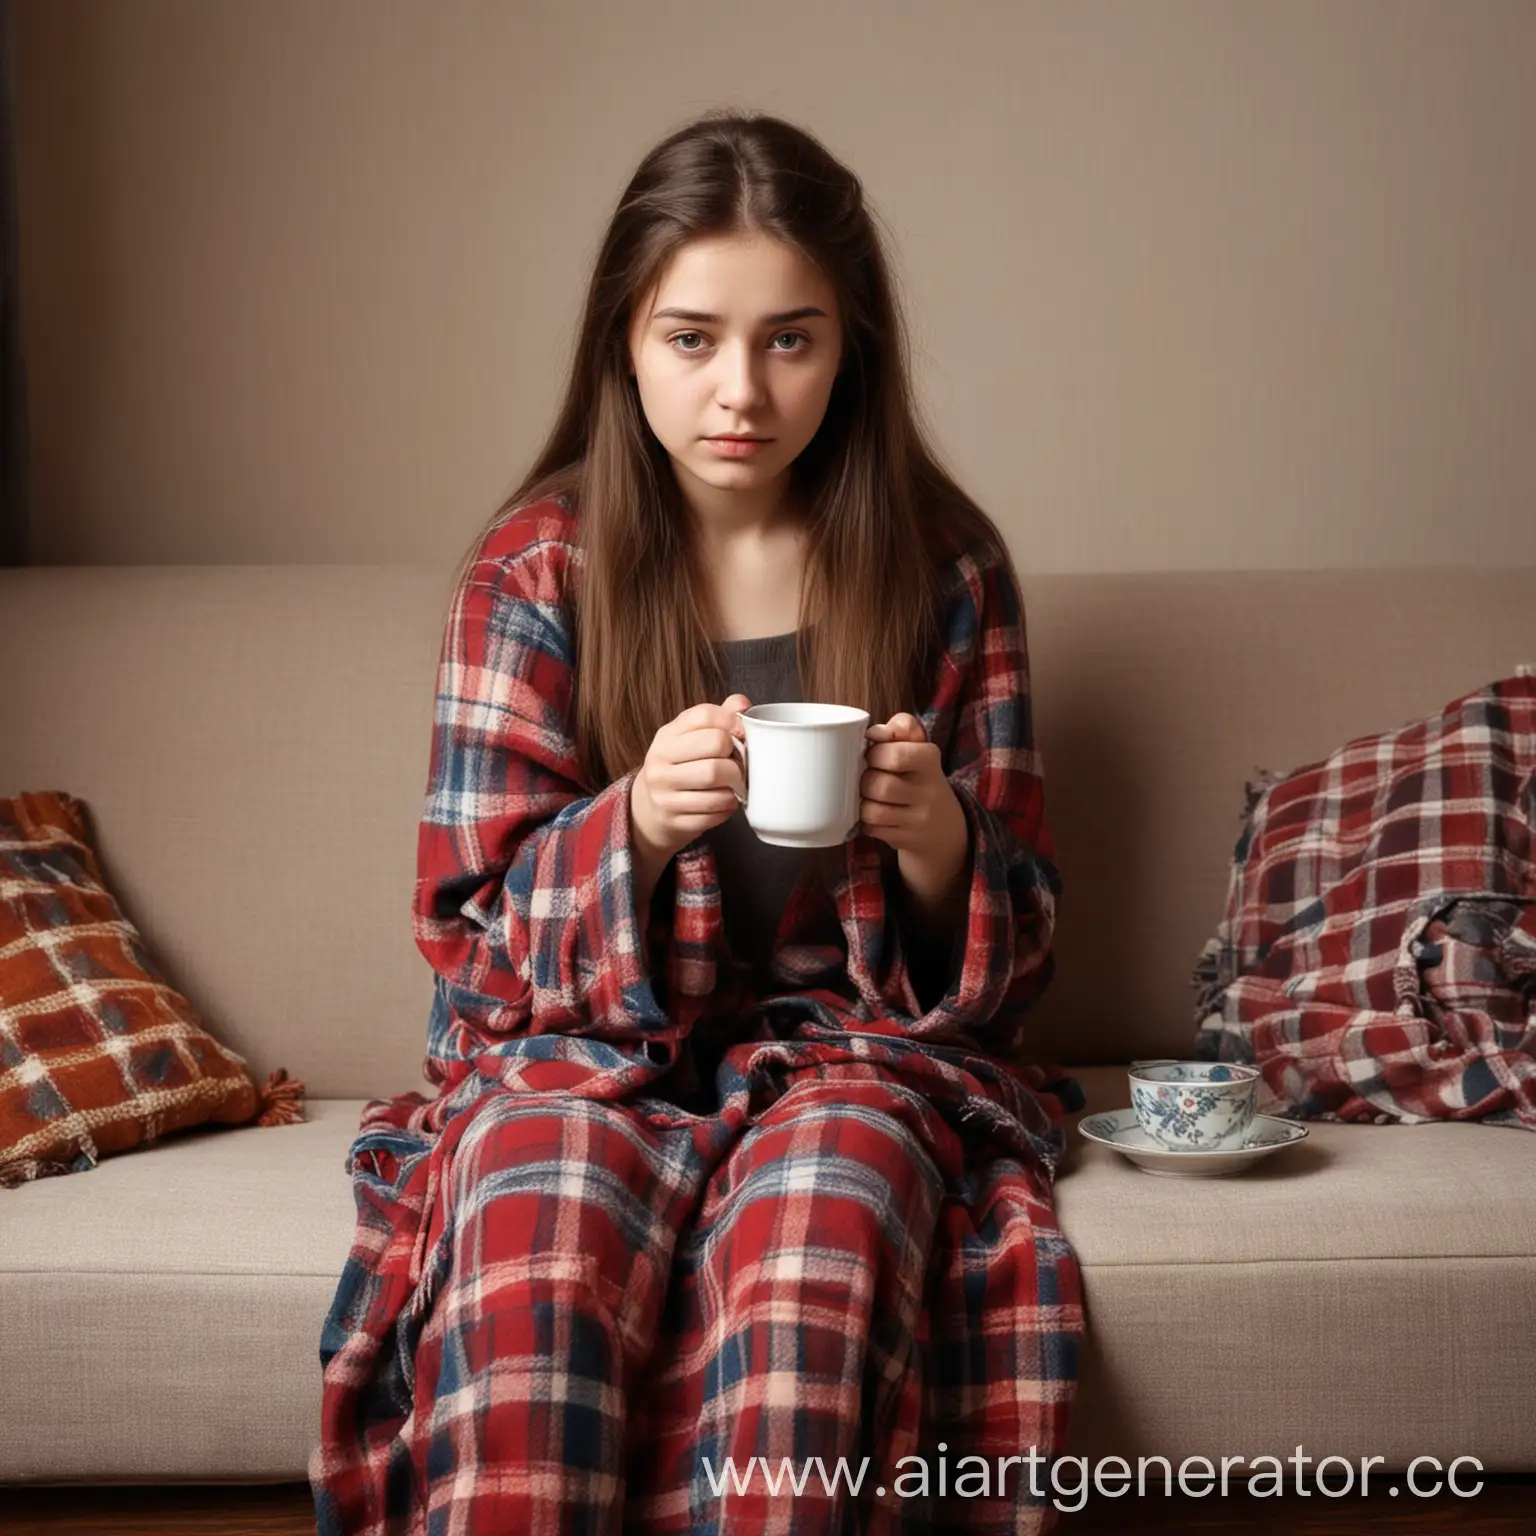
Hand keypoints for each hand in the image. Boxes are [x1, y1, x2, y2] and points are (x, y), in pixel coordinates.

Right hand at [630, 692, 750, 859]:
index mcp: (666, 736)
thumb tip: (742, 704)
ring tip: (734, 784)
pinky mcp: (674, 820)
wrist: (652, 808)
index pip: (705, 715)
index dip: (732, 721)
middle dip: (736, 755)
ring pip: (717, 783)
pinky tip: (724, 802)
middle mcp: (659, 762)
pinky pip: (715, 812)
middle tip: (739, 763)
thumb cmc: (681, 766)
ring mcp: (664, 793)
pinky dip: (728, 808)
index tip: (741, 733)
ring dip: (735, 785)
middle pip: (716, 746)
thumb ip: (719, 718)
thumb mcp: (692, 737)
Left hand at [861, 712, 969, 911]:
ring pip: (873, 811)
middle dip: (865, 781)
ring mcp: (920, 819)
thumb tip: (874, 731)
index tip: (872, 755)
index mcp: (930, 759)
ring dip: (863, 803)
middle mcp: (929, 790)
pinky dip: (867, 821)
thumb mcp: (918, 748)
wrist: (944, 826)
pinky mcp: (908, 840)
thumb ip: (900, 728)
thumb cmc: (919, 777)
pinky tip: (875, 815)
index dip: (874, 753)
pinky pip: (873, 829)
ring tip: (869, 797)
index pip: (896, 754)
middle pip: (880, 785)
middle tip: (867, 778)